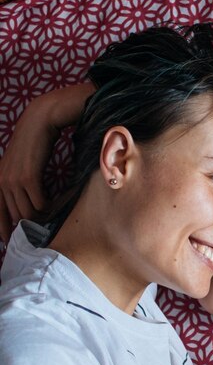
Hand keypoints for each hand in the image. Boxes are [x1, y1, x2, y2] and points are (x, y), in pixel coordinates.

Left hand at [0, 96, 55, 242]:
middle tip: (40, 231)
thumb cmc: (32, 144)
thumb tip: (29, 204)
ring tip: (51, 217)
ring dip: (41, 216)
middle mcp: (1, 182)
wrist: (38, 124)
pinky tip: (56, 205)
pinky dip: (48, 207)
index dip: (2, 229)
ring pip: (27, 211)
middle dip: (27, 224)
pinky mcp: (28, 178)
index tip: (9, 241)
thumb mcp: (19, 165)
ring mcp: (14, 181)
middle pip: (15, 215)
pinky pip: (39, 202)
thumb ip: (20, 183)